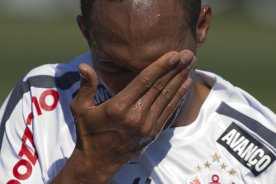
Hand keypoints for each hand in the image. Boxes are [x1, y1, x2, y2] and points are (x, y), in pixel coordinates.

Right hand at [52, 50, 195, 182]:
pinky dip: (178, 96)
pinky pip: (169, 111)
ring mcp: (147, 126)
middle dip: (176, 68)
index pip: (145, 80)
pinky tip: (186, 84)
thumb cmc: (88, 133)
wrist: (98, 162)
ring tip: (191, 64)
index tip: (174, 54)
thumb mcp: (80, 109)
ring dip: (180, 79)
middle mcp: (136, 116)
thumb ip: (86, 87)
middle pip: (160, 86)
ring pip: (167, 97)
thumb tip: (84, 66)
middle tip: (188, 54)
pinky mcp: (153, 133)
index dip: (161, 66)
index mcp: (119, 107)